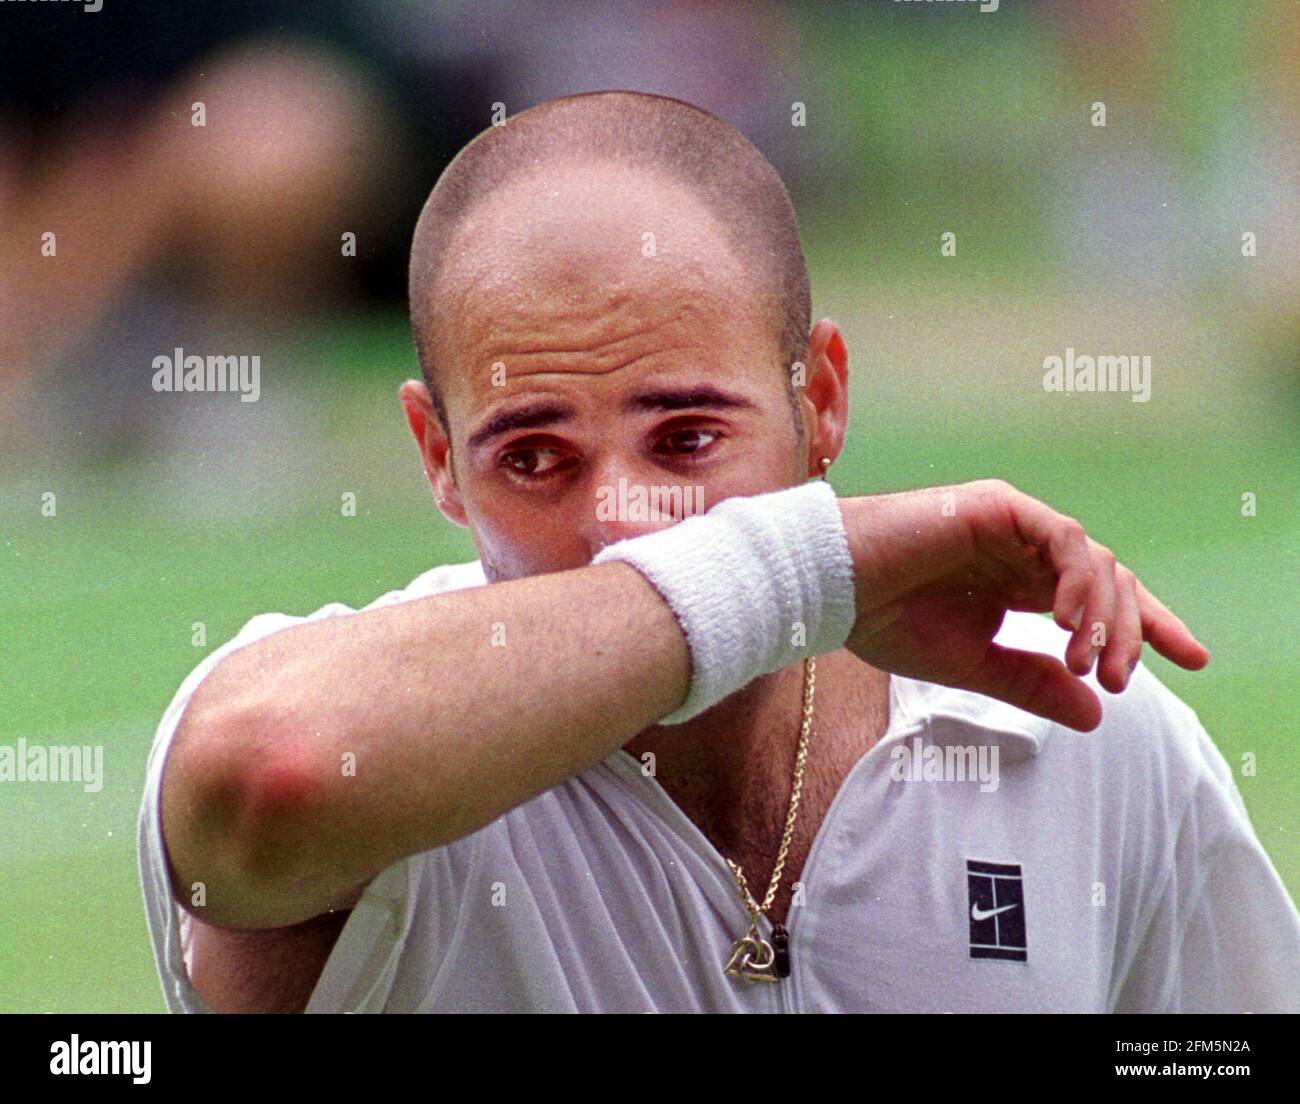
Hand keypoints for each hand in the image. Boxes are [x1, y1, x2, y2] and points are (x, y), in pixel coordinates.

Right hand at [838, 479, 1208, 731]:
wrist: (829, 590)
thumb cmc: (883, 621)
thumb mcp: (971, 666)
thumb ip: (1031, 682)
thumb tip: (1096, 714)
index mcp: (1016, 581)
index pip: (1097, 599)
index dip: (1144, 626)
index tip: (1188, 659)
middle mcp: (1022, 549)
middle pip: (1108, 580)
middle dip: (1133, 628)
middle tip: (1125, 680)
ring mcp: (1012, 524)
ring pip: (1093, 560)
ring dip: (1101, 615)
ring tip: (1086, 663)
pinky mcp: (997, 507)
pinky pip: (1061, 539)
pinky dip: (1074, 579)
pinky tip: (1065, 622)